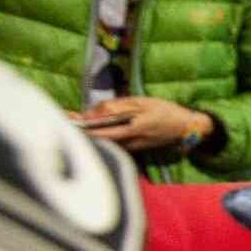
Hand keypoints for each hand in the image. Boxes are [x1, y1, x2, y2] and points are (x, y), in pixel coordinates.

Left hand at [78, 98, 212, 151]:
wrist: (186, 128)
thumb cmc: (165, 111)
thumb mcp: (142, 102)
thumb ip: (117, 107)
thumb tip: (93, 112)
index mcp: (131, 130)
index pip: (99, 132)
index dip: (82, 128)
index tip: (66, 119)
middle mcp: (128, 143)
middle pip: (98, 139)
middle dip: (81, 131)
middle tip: (64, 119)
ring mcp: (131, 147)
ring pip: (104, 142)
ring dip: (88, 133)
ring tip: (72, 122)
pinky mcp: (133, 148)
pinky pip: (112, 143)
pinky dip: (99, 136)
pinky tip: (91, 129)